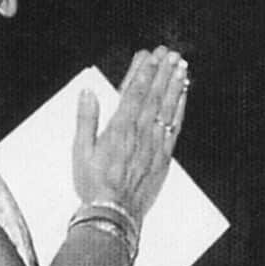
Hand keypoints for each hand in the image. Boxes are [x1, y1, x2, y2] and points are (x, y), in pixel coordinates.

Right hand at [73, 47, 189, 226]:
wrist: (114, 213)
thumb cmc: (94, 183)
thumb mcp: (81, 151)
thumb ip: (86, 120)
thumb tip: (88, 93)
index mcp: (118, 128)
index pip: (133, 92)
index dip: (143, 71)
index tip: (150, 54)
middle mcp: (140, 132)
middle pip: (154, 95)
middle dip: (162, 71)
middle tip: (169, 52)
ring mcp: (155, 144)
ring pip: (167, 107)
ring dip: (174, 84)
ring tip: (181, 65)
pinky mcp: (164, 156)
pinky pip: (175, 126)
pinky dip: (180, 108)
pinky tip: (183, 94)